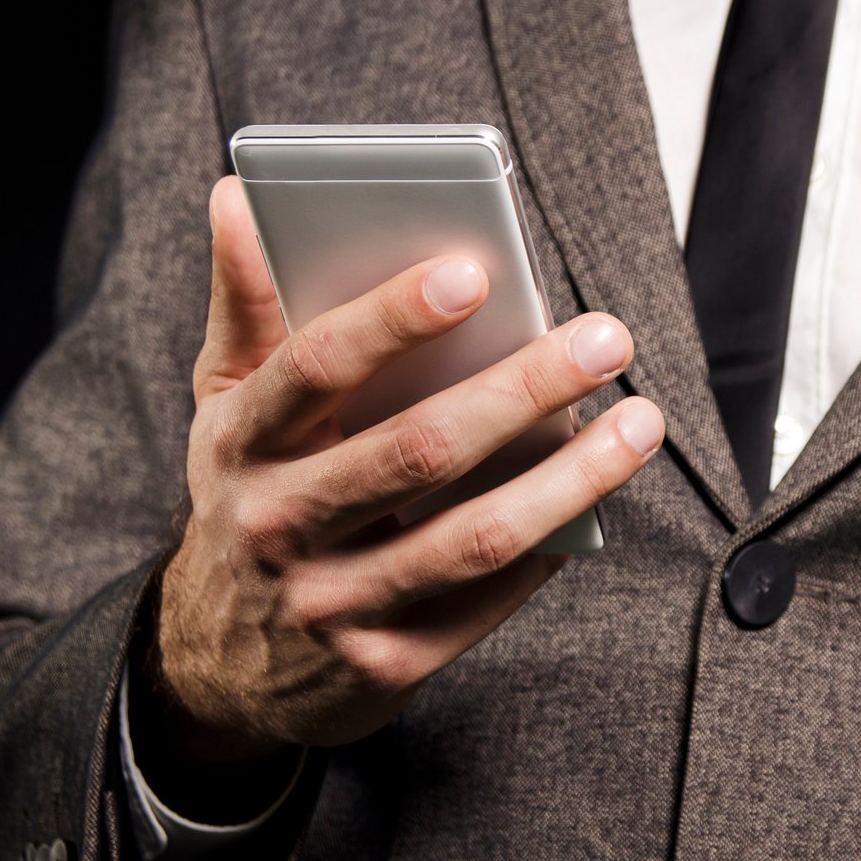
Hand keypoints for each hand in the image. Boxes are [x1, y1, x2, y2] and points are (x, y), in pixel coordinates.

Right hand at [152, 177, 663, 771]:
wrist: (219, 662)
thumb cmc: (249, 494)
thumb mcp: (226, 404)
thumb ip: (245, 304)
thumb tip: (240, 193)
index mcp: (240, 442)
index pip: (315, 367)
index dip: (392, 317)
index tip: (475, 269)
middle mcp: (277, 526)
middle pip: (417, 451)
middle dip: (522, 389)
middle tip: (606, 338)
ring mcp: (330, 604)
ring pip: (471, 538)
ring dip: (569, 478)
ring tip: (642, 422)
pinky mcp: (383, 668)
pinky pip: (485, 602)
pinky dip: (550, 547)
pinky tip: (598, 499)